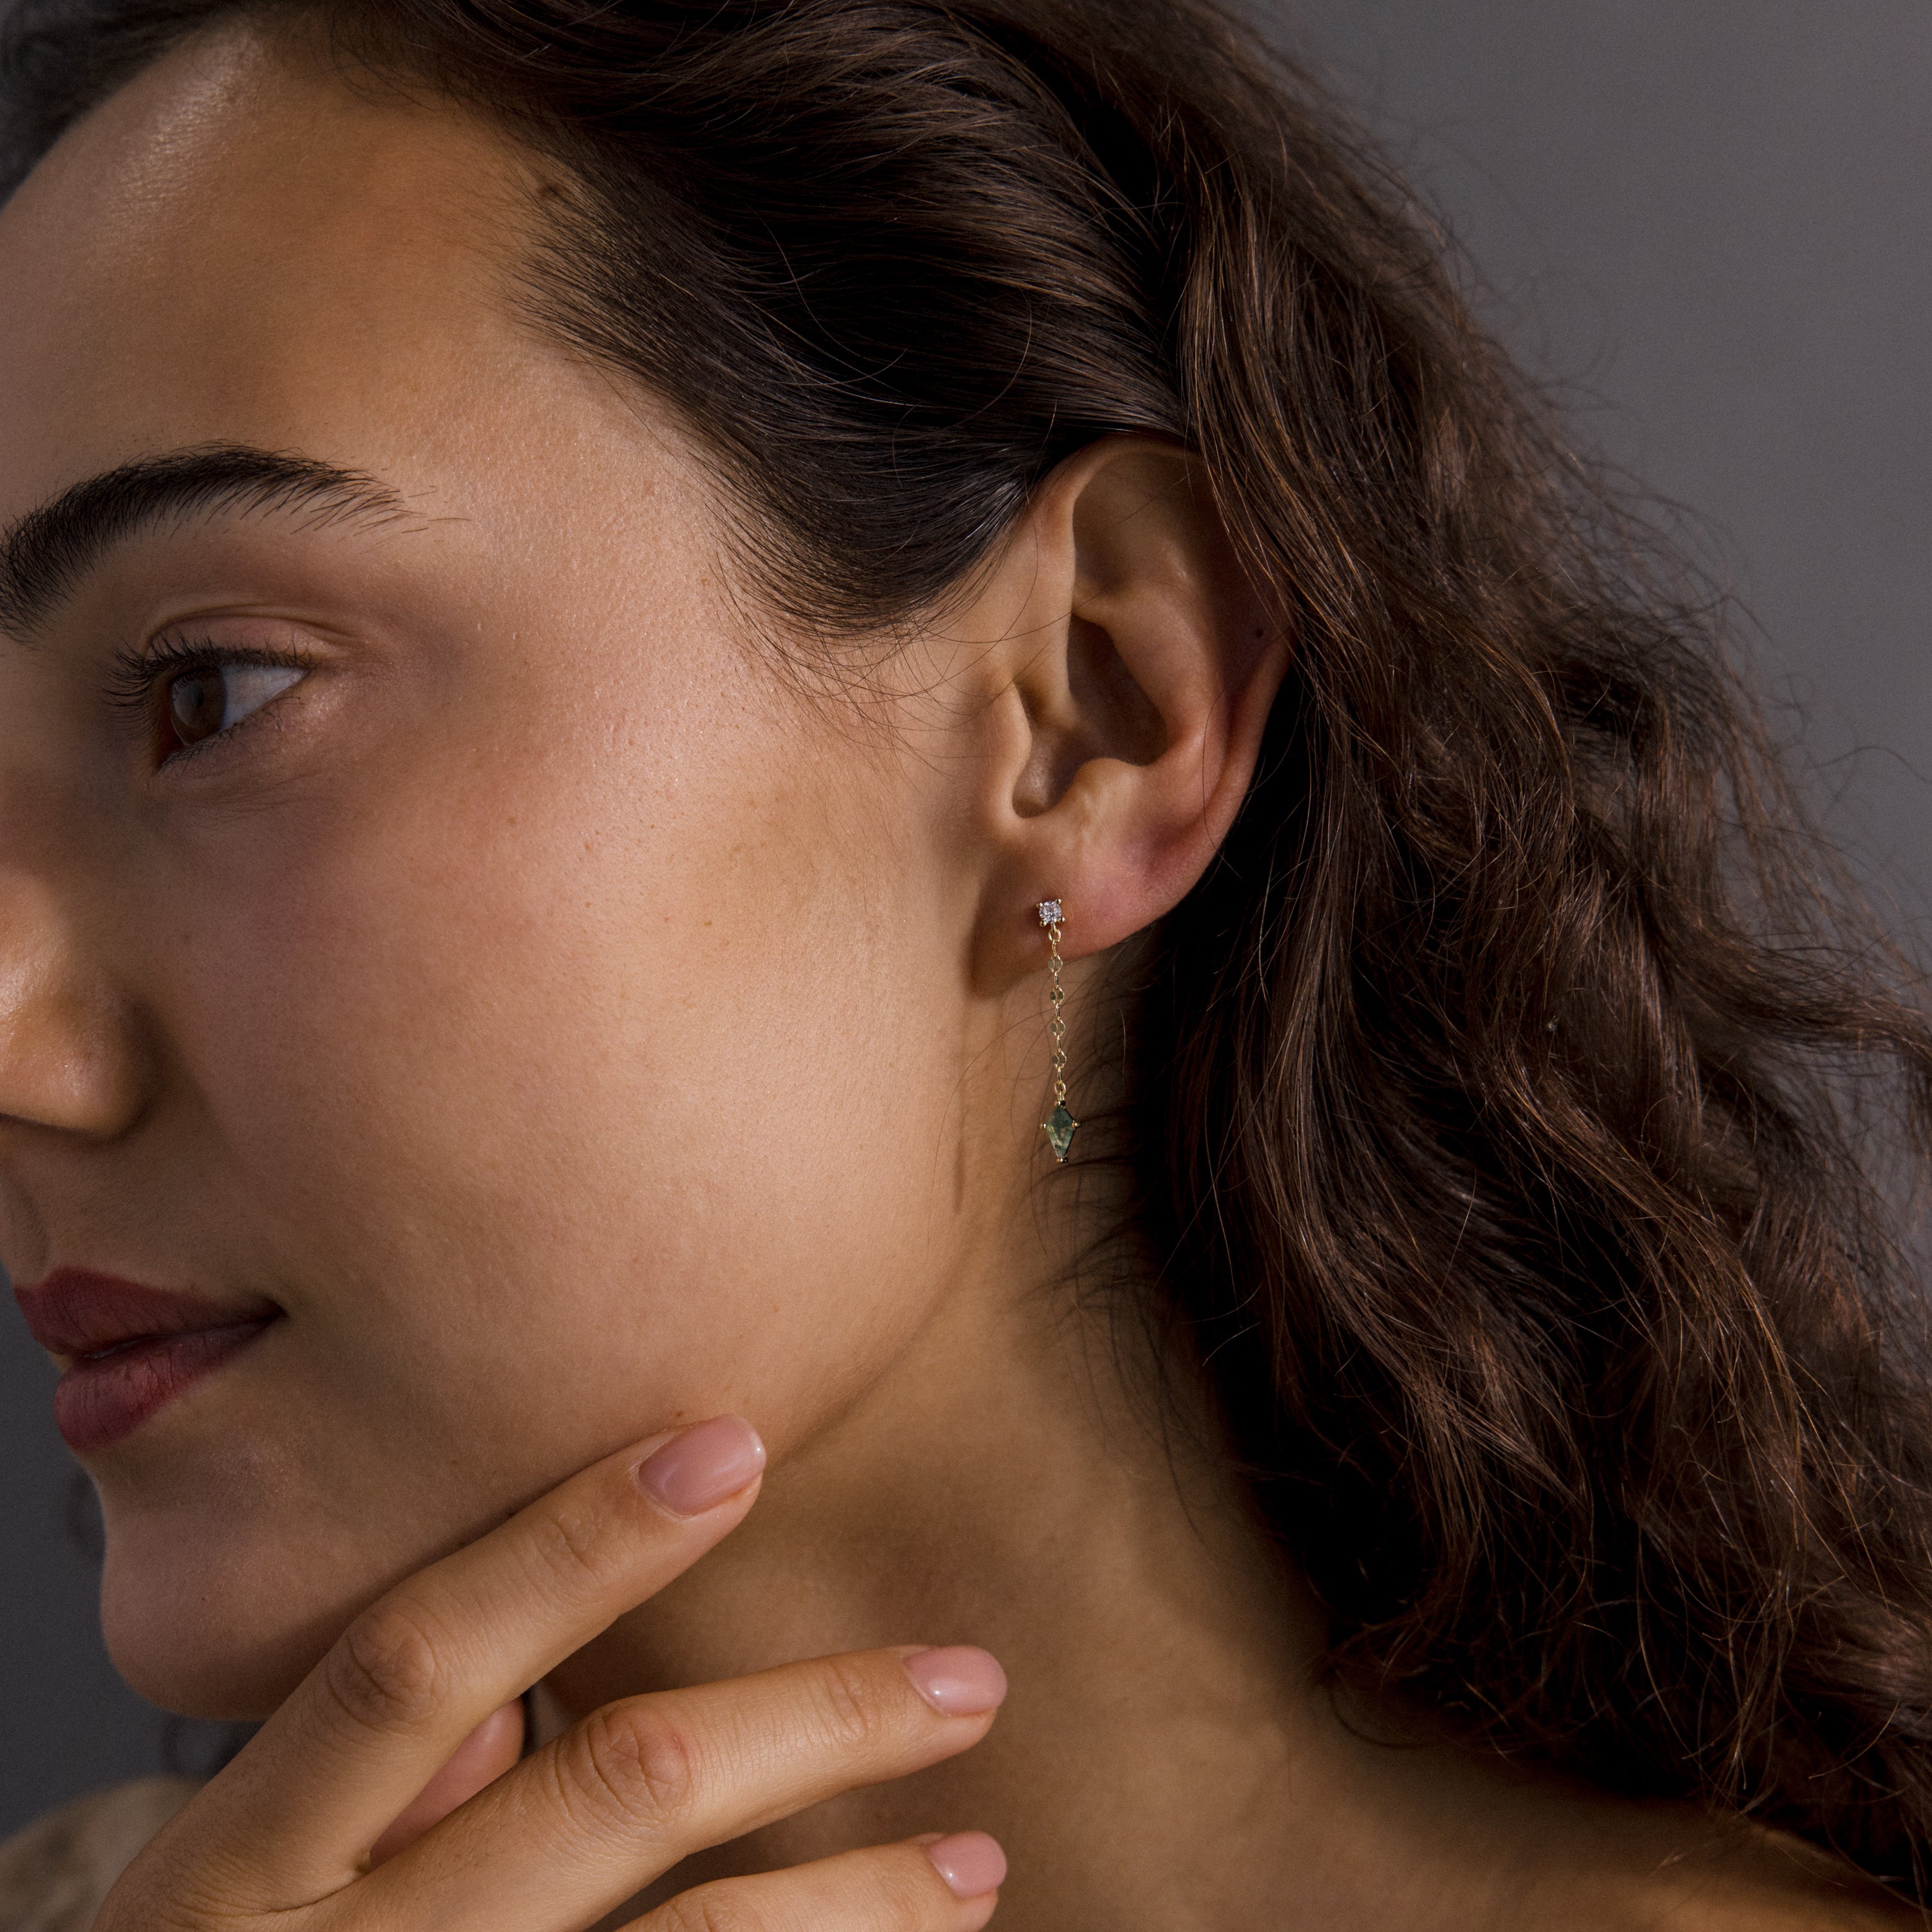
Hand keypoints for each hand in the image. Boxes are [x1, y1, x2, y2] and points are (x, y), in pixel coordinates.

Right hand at [95, 1416, 1008, 1929]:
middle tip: (968, 1676)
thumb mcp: (230, 1902)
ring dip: (862, 1898)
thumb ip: (357, 1792)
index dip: (578, 1541)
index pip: (421, 1659)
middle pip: (613, 1790)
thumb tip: (511, 1697)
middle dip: (813, 1720)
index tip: (734, 1442)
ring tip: (978, 1861)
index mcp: (243, 1870)